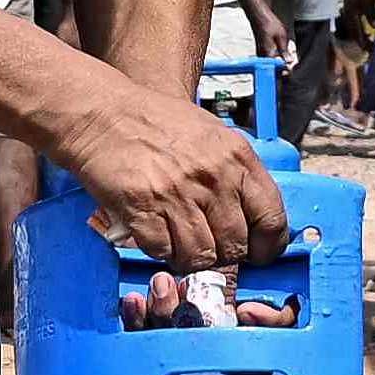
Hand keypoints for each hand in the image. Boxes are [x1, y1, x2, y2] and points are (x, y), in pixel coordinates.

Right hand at [48, 73, 288, 273]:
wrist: (103, 114)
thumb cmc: (155, 122)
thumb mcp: (212, 135)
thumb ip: (236, 172)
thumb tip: (254, 217)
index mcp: (236, 156)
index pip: (272, 218)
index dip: (267, 247)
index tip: (259, 255)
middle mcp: (212, 176)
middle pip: (236, 246)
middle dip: (225, 257)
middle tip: (211, 250)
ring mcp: (177, 194)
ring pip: (200, 257)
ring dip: (191, 259)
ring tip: (181, 245)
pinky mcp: (143, 209)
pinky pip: (162, 252)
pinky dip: (160, 252)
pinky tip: (156, 235)